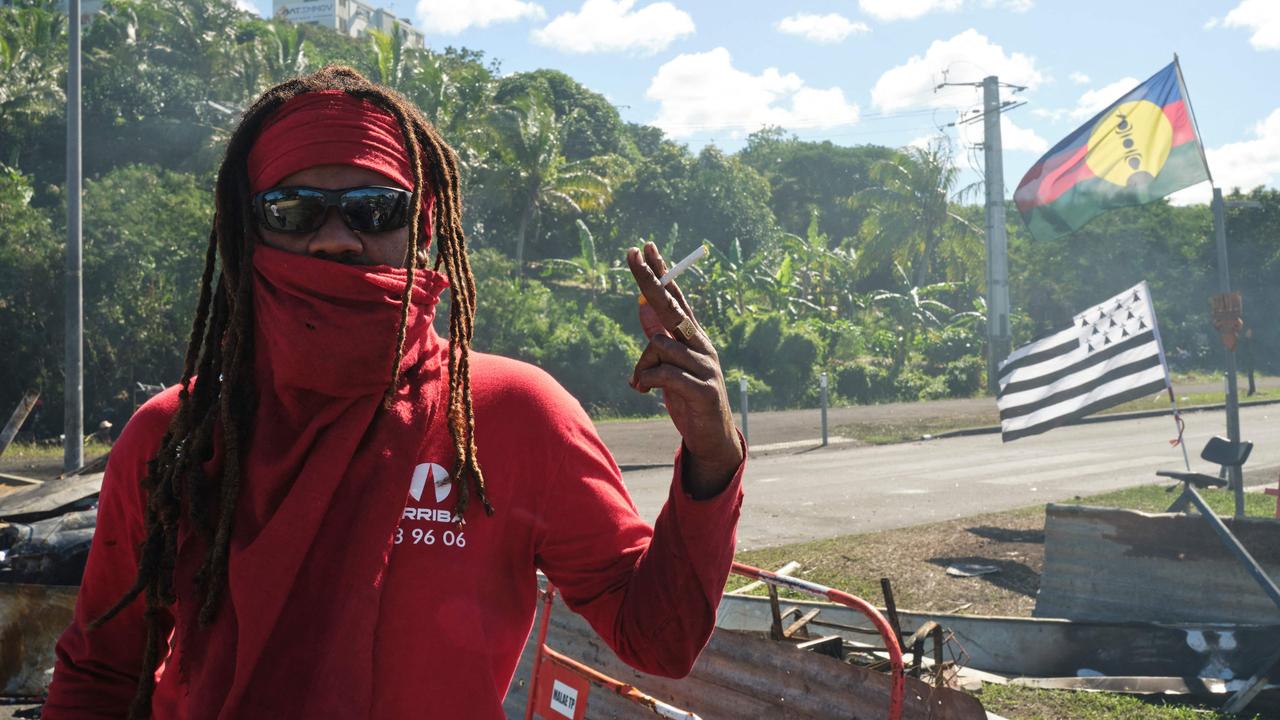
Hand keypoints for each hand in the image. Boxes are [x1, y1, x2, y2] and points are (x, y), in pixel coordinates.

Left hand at [627, 242, 743, 498]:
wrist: (713, 437)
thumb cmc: (688, 397)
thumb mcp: (669, 364)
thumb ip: (658, 336)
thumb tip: (641, 304)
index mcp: (693, 337)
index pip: (676, 297)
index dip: (662, 272)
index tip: (647, 247)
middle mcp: (702, 344)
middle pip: (671, 305)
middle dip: (650, 279)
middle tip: (633, 254)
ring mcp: (705, 365)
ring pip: (659, 345)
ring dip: (642, 365)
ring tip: (641, 384)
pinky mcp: (702, 388)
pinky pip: (664, 373)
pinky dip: (646, 381)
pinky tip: (643, 392)